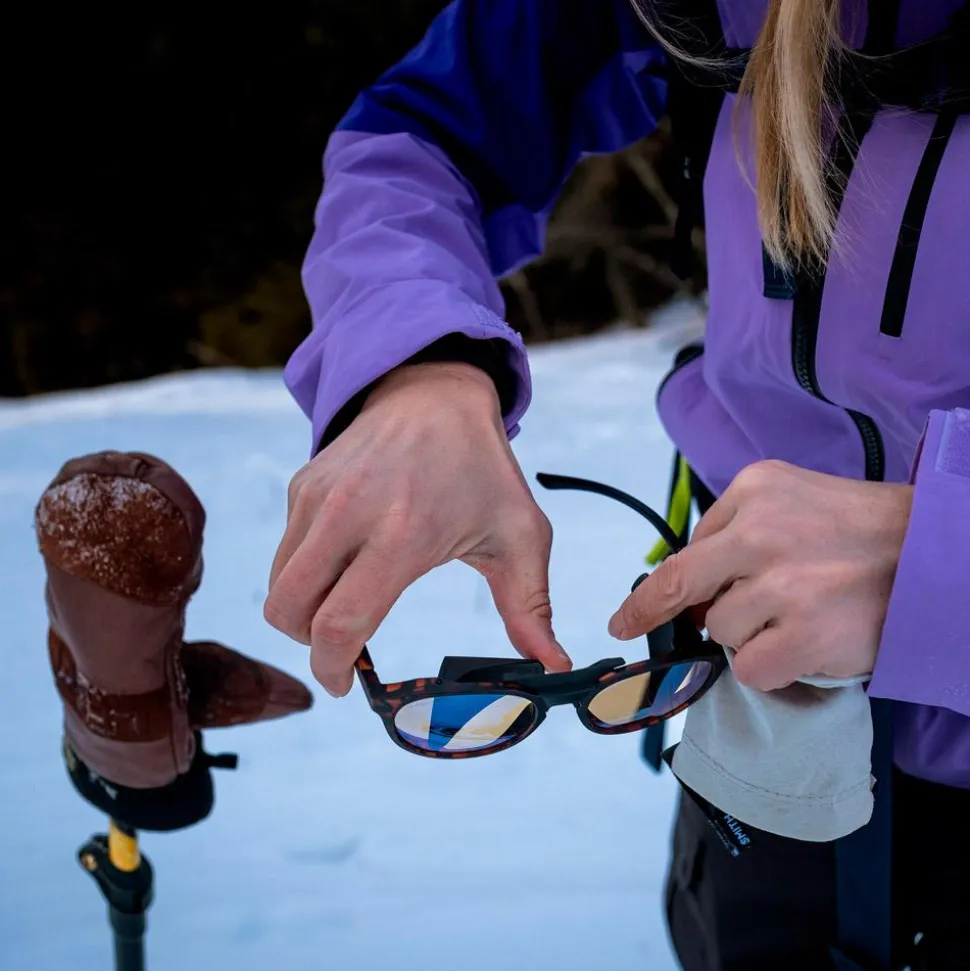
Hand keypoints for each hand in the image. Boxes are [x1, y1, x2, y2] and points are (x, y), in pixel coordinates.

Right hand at [264, 361, 570, 696]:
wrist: (433, 393)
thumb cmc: (482, 469)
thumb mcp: (519, 533)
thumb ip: (530, 605)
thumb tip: (553, 664)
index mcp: (404, 534)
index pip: (340, 622)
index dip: (332, 668)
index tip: (344, 685)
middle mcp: (349, 513)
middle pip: (288, 611)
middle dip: (309, 647)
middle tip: (343, 649)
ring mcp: (317, 496)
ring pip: (278, 585)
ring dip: (302, 611)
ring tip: (345, 607)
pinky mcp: (302, 484)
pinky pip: (284, 552)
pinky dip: (303, 574)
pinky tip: (343, 565)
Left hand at [608, 460, 912, 690]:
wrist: (934, 550)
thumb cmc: (855, 528)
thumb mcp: (789, 496)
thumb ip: (734, 528)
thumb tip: (685, 584)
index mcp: (753, 491)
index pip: (685, 550)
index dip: (650, 593)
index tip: (623, 619)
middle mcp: (761, 533)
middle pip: (684, 590)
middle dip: (658, 615)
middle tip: (642, 627)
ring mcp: (784, 585)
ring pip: (722, 632)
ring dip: (748, 634)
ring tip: (794, 617)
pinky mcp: (807, 633)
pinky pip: (751, 668)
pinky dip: (769, 667)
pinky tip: (801, 645)